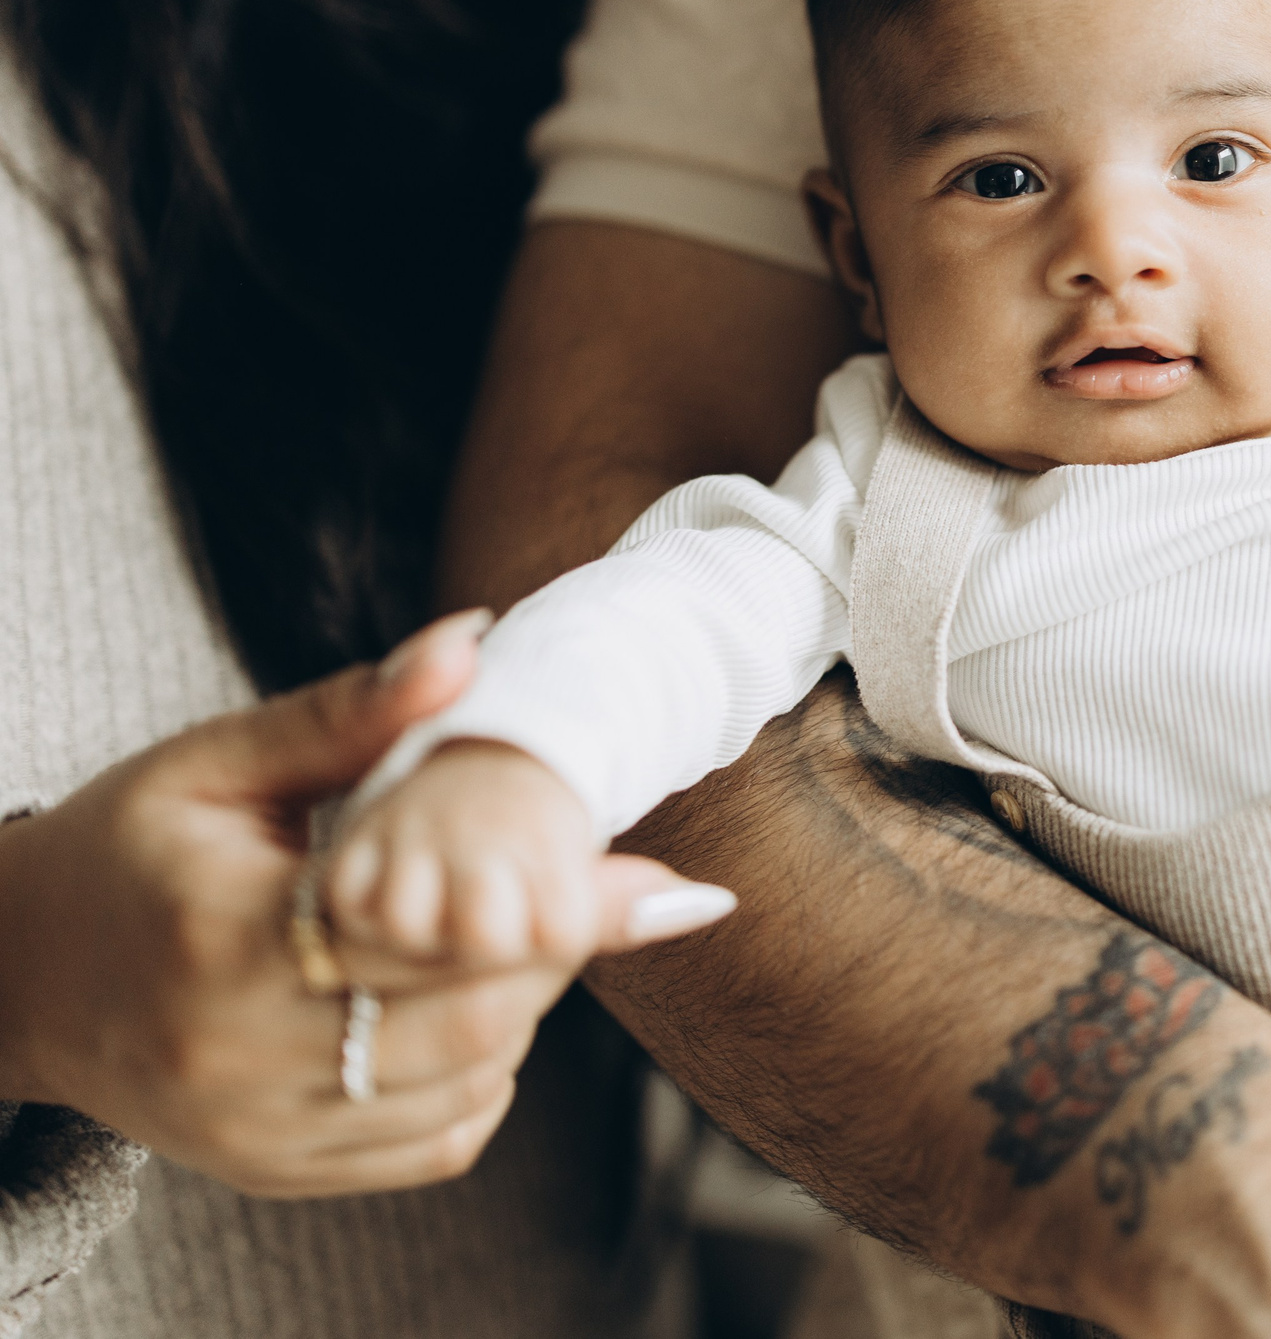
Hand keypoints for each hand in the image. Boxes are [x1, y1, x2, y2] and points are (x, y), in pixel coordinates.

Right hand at [0, 613, 735, 1197]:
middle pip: (471, 1015)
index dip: (560, 906)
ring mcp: (259, 1130)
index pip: (435, 931)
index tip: (665, 884)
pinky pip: (435, 1140)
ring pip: (466, 1081)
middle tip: (584, 891)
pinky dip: (481, 1077)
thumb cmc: (130, 848)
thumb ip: (355, 713)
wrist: (18, 979)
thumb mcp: (220, 760)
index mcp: (225, 934)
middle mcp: (240, 1053)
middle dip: (549, 949)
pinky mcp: (277, 1172)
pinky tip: (468, 1009)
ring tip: (513, 936)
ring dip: (523, 1008)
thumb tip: (476, 639)